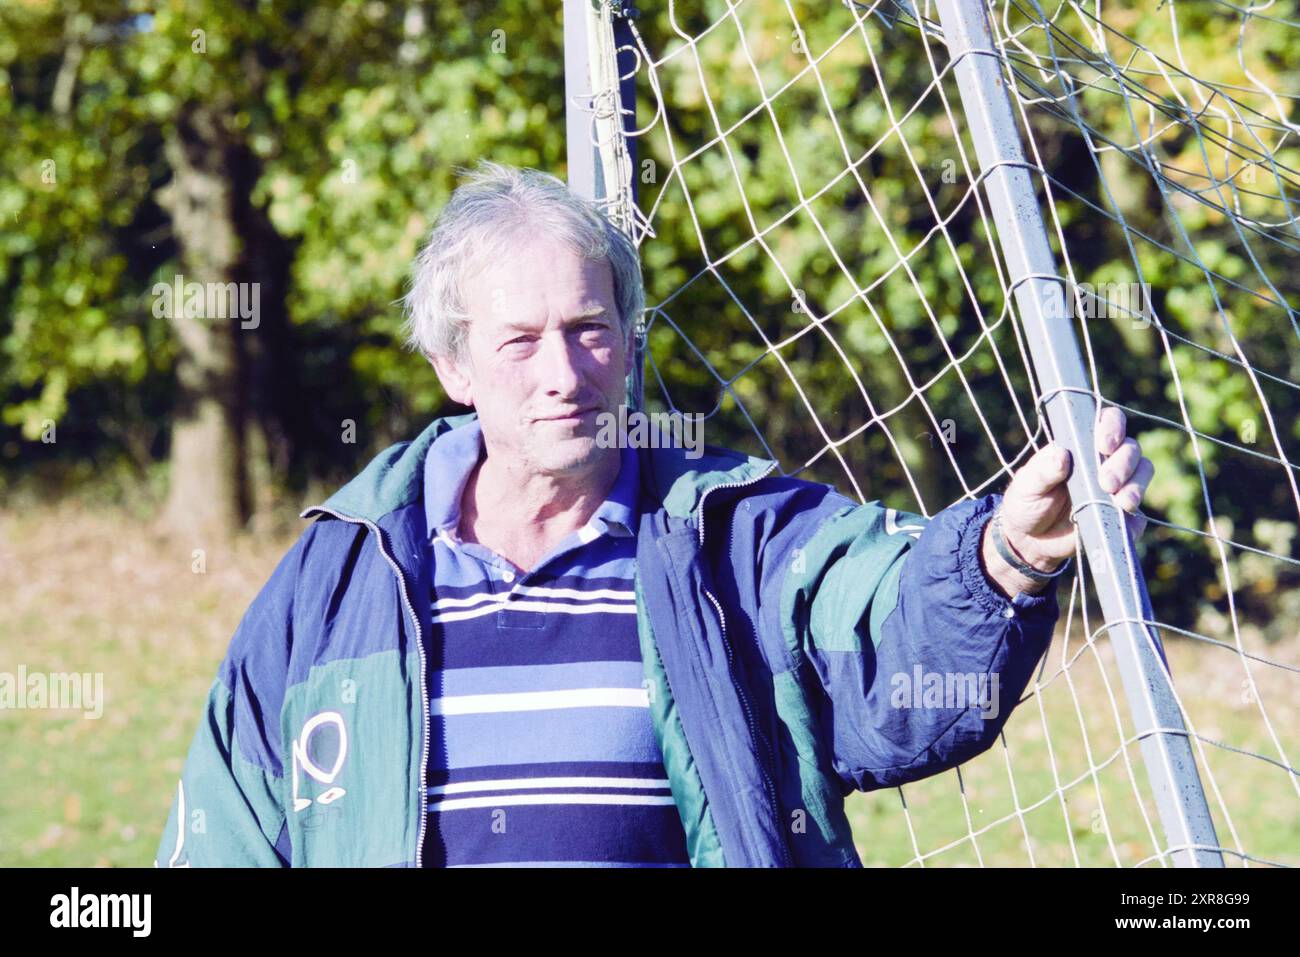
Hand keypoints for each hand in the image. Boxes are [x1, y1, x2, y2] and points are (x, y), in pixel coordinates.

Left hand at [982, 407, 1153, 595]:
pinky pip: (1139, 516)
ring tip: (1121, 502)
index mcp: (1081, 445)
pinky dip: (1134, 518)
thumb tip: (1062, 456)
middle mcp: (1104, 462)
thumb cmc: (1026, 502)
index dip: (1112, 426)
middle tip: (1106, 482)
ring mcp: (1116, 489)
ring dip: (1136, 486)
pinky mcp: (1122, 517)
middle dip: (1124, 463)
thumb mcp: (1027, 485)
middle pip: (1131, 449)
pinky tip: (1122, 522)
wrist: (1029, 540)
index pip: (1107, 421)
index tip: (1104, 444)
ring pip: (1142, 474)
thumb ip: (1042, 470)